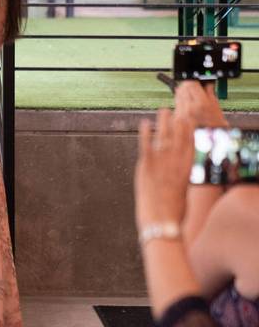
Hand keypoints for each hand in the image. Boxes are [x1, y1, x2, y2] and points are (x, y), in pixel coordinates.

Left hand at [135, 109, 194, 228]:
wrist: (162, 223)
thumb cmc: (172, 214)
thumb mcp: (182, 194)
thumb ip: (179, 180)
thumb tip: (177, 176)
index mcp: (186, 172)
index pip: (191, 147)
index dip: (190, 132)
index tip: (189, 120)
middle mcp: (176, 166)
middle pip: (179, 139)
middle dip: (178, 123)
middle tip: (177, 110)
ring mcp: (161, 166)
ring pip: (164, 138)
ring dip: (163, 123)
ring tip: (163, 111)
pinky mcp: (146, 168)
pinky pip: (145, 147)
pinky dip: (145, 134)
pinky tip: (144, 123)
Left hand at [174, 81, 226, 127]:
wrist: (209, 139)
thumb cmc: (215, 125)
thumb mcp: (216, 107)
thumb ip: (210, 92)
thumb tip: (207, 83)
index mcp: (200, 103)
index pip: (191, 83)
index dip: (194, 80)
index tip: (197, 80)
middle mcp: (189, 107)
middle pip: (182, 87)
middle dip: (188, 85)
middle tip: (194, 86)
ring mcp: (181, 112)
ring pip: (178, 93)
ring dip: (183, 91)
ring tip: (191, 94)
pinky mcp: (177, 116)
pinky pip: (176, 102)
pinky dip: (180, 99)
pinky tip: (186, 101)